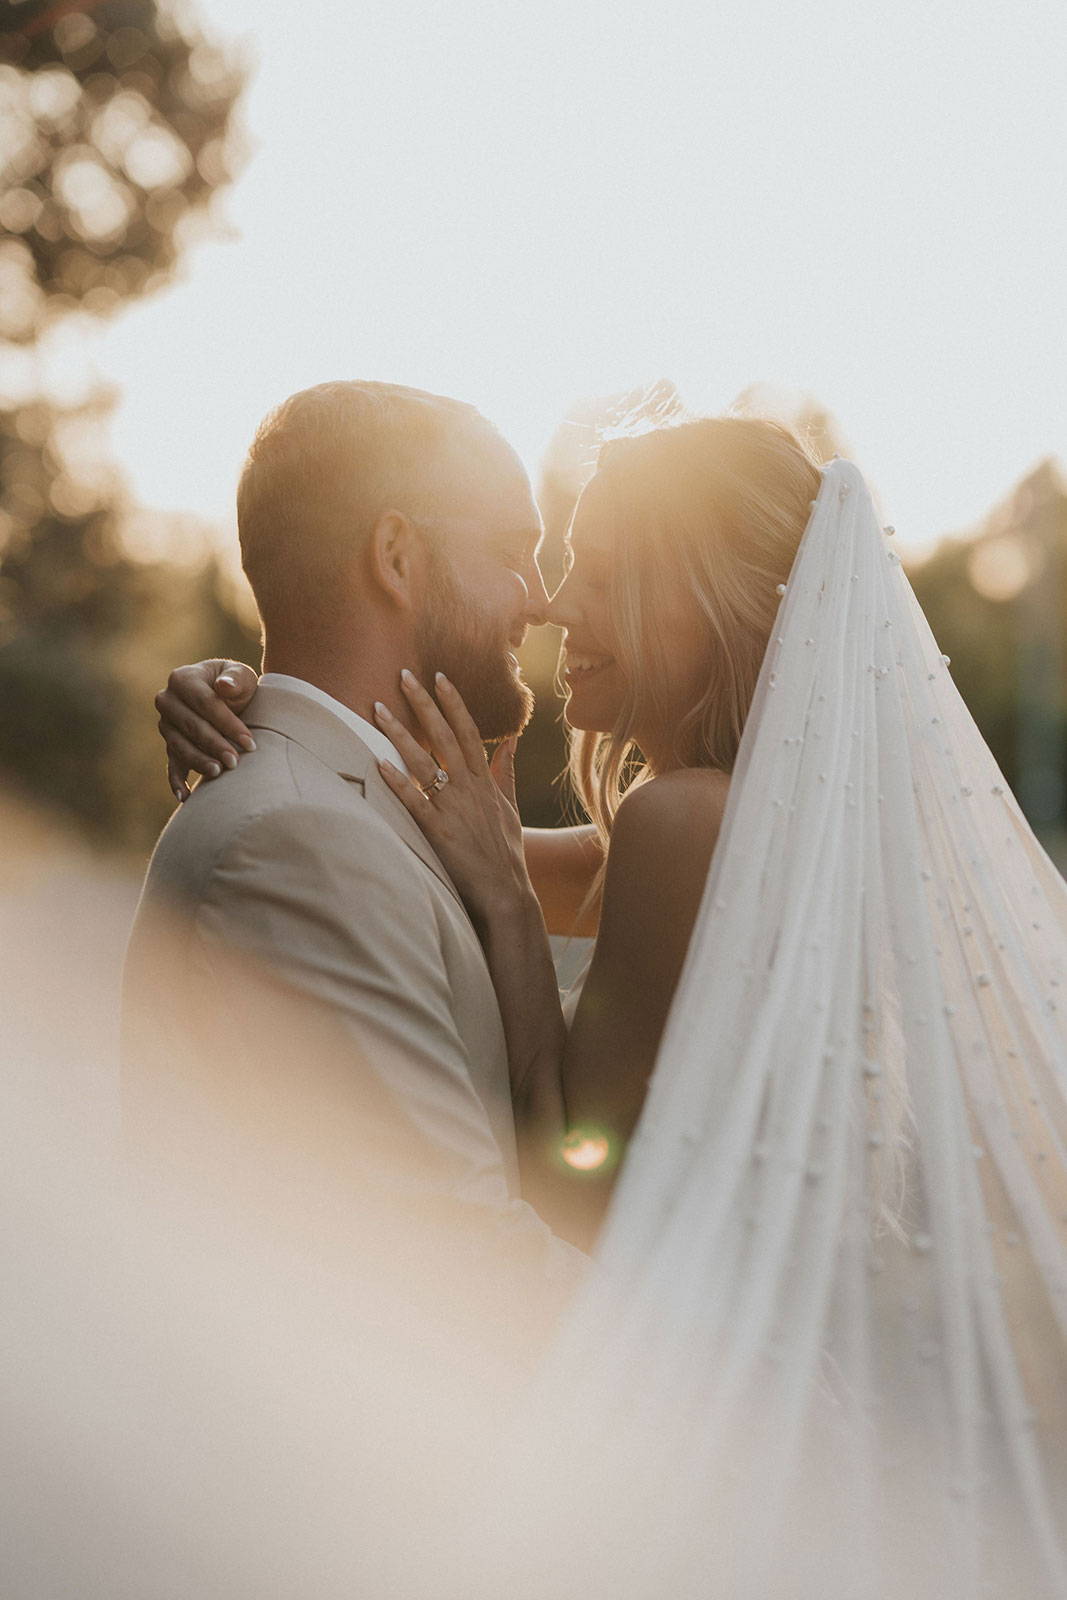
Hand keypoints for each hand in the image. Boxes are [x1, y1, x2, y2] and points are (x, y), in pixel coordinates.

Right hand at [155, 659, 259, 802]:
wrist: (228, 698)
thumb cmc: (236, 685)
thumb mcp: (241, 675)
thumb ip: (235, 678)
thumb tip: (224, 686)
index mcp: (182, 678)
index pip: (205, 703)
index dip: (227, 723)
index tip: (249, 742)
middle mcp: (167, 701)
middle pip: (191, 726)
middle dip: (214, 745)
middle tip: (235, 762)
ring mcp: (166, 725)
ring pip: (180, 746)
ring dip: (199, 761)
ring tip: (219, 773)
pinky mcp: (170, 745)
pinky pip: (171, 765)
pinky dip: (176, 782)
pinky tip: (185, 797)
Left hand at [374, 670, 530, 929]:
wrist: (505, 891)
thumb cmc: (506, 851)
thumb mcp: (510, 806)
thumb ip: (507, 771)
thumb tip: (511, 740)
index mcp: (484, 780)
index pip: (468, 730)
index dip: (453, 702)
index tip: (439, 676)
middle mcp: (468, 788)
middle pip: (443, 736)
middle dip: (423, 704)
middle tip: (403, 676)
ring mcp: (452, 808)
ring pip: (423, 762)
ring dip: (399, 734)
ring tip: (378, 709)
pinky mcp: (438, 831)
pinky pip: (414, 801)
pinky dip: (397, 781)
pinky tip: (378, 763)